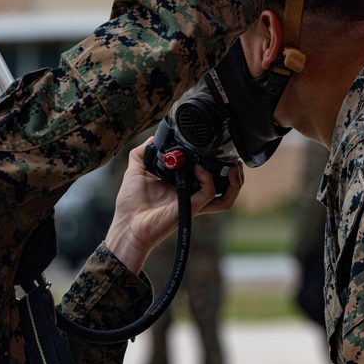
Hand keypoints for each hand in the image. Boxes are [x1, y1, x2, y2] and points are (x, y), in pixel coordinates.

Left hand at [104, 138, 243, 273]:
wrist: (126, 224)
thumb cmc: (130, 203)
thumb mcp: (135, 171)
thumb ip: (142, 153)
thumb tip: (151, 139)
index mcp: (183, 186)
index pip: (210, 177)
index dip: (218, 164)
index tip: (217, 149)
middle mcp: (191, 195)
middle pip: (226, 188)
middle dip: (236, 175)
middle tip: (234, 161)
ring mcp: (192, 202)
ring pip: (226, 196)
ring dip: (235, 181)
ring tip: (233, 167)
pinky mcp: (189, 207)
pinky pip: (208, 193)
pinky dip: (208, 179)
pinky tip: (199, 168)